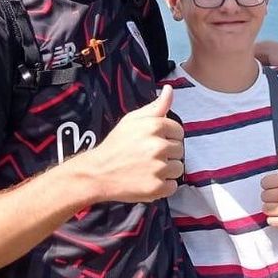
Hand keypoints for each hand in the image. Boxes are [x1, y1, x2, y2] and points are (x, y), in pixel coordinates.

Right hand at [72, 85, 183, 202]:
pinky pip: (173, 186)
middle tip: (149, 156)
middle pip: (180, 149)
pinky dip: (164, 186)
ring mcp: (158, 168)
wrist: (97, 172)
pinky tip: (149, 180)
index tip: (155, 142)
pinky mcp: (156, 187)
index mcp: (154, 126)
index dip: (168, 137)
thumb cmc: (116, 144)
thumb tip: (170, 90)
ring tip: (149, 169)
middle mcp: (158, 146)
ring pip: (179, 168)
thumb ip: (155, 106)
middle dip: (167, 153)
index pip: (178, 131)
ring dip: (167, 170)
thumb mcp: (132, 120)